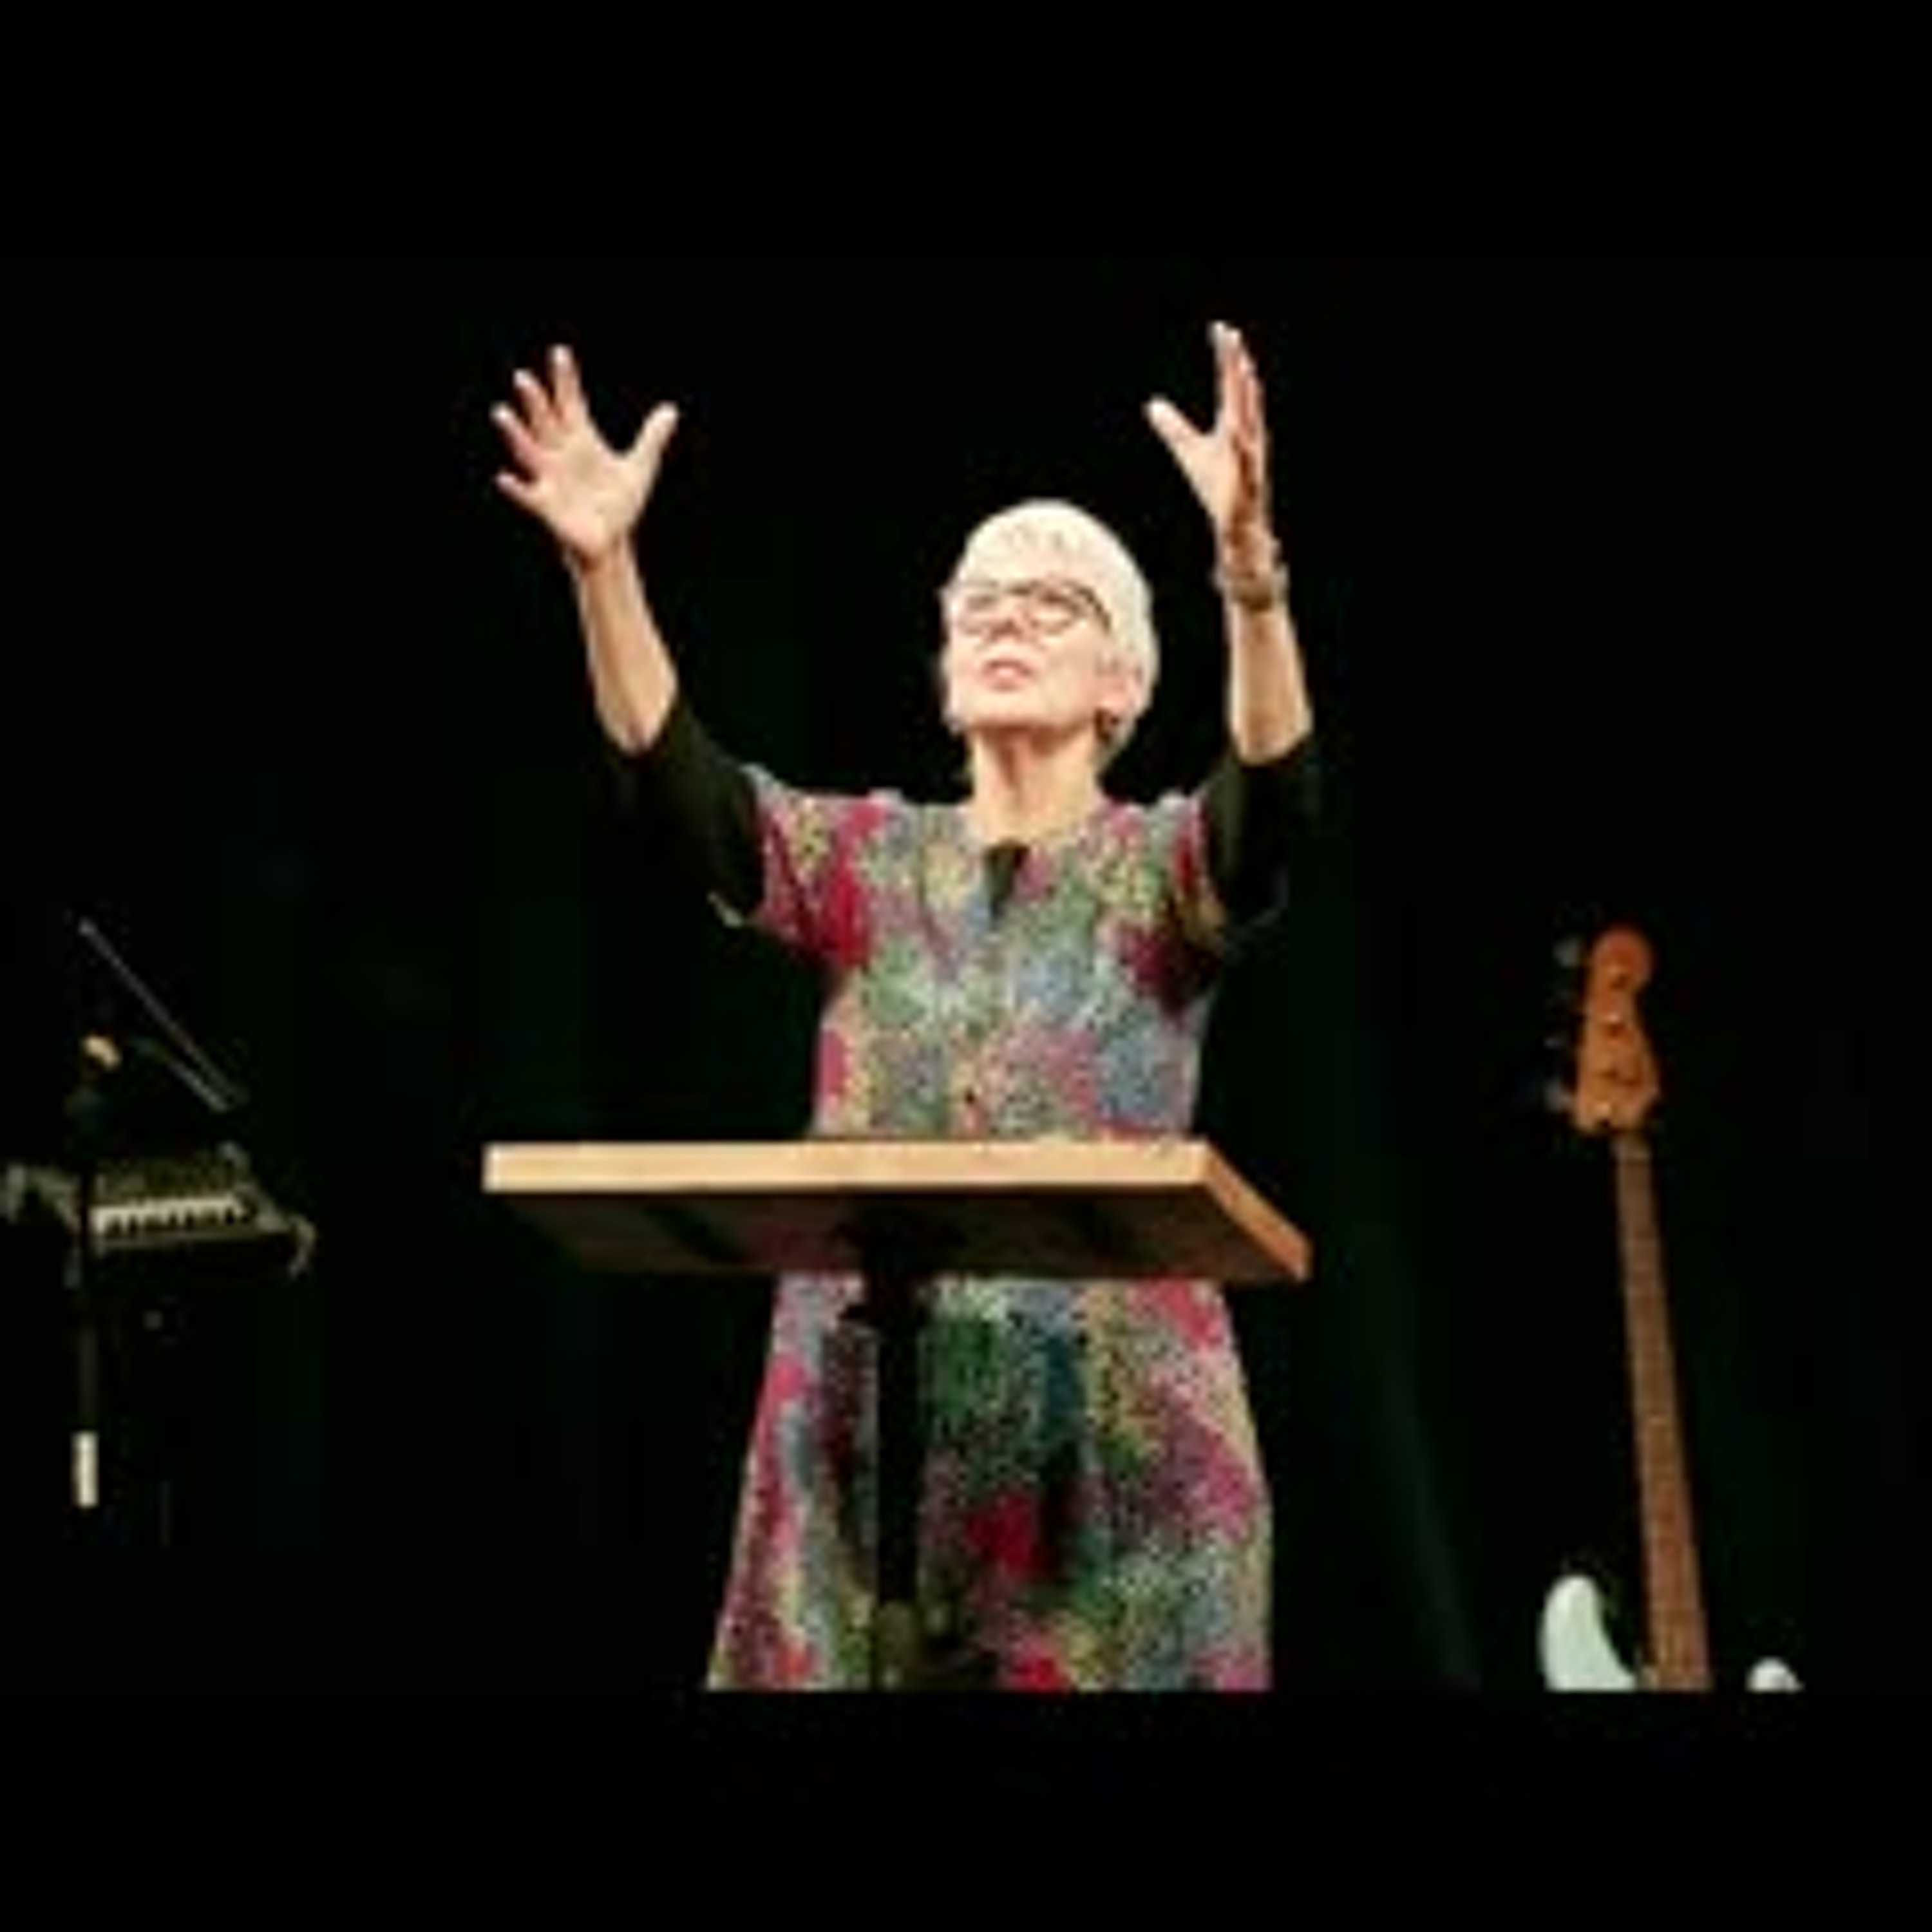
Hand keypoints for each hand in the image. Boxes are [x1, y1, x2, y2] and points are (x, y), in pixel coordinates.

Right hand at [492, 345, 679, 570]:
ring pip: (528, 452)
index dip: (566, 380)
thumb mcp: (640, 468)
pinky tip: (503, 478)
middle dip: (534, 402)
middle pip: (544, 422)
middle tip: (523, 377)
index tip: (560, 353)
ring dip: (515, 434)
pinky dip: (516, 489)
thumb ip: (652, 439)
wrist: (611, 541)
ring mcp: (550, 479)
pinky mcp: (546, 506)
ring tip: (501, 413)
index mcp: (581, 442)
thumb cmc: (619, 504)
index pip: (571, 404)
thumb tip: (671, 410)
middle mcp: (560, 455)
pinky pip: (528, 496)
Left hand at [1146, 321, 1279, 572]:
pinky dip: (1245, 450)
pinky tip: (1239, 435)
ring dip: (1249, 400)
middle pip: (1242, 397)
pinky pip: (1247, 464)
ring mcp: (1249, 460)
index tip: (1221, 330)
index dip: (1226, 358)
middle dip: (1238, 368)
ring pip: (1250, 424)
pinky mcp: (1247, 486)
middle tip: (1234, 340)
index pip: (1229, 386)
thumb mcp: (1189, 453)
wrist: (1240, 528)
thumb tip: (1152, 405)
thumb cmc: (1219, 488)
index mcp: (1234, 426)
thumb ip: (1174, 428)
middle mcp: (1246, 437)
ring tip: (1246, 372)